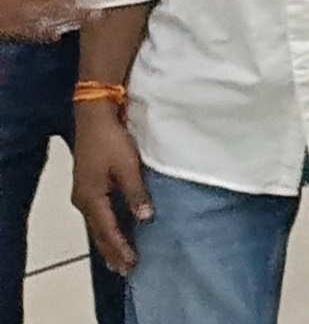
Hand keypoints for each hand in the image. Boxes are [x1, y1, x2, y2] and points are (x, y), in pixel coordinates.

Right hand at [71, 106, 147, 276]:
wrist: (95, 117)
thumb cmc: (111, 141)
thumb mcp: (128, 167)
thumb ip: (136, 194)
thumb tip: (145, 219)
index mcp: (91, 198)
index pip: (108, 231)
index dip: (121, 249)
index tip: (133, 264)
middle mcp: (83, 200)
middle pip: (99, 233)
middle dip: (112, 252)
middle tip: (125, 271)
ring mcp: (84, 193)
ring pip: (97, 226)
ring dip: (108, 243)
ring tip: (118, 260)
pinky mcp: (89, 186)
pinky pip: (98, 215)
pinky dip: (106, 228)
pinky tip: (114, 233)